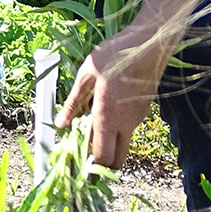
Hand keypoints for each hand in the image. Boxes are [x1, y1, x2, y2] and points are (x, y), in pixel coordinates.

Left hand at [56, 22, 172, 167]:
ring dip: (107, 148)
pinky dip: (114, 134)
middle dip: (100, 166)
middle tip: (82, 156)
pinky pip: (127, 131)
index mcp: (108, 116)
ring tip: (86, 134)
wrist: (149, 45)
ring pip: (122, 146)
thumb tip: (60, 123)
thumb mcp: (87, 74)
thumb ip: (73, 102)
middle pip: (116, 161)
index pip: (101, 156)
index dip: (88, 166)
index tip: (74, 164)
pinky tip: (100, 118)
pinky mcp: (142, 113)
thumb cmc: (115, 55)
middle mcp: (125, 124)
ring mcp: (137, 120)